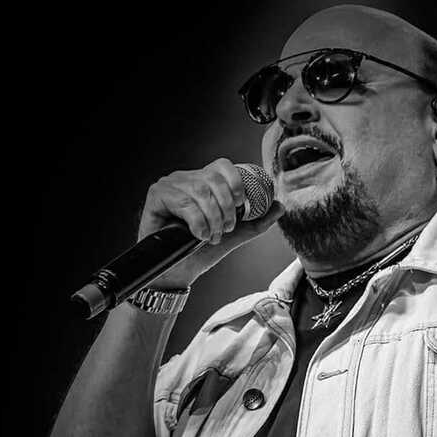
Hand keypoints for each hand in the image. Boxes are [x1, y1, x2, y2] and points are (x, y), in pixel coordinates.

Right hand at [138, 158, 283, 288]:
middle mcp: (186, 178)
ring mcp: (169, 185)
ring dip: (212, 217)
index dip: (236, 182)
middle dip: (226, 207)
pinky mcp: (156, 196)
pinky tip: (200, 235)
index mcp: (204, 181)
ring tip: (212, 235)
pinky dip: (198, 221)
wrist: (180, 271)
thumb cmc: (203, 250)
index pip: (223, 166)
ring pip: (200, 190)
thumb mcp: (236, 234)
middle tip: (226, 228)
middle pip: (213, 178)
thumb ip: (258, 220)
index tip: (241, 205)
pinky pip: (184, 202)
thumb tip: (280, 205)